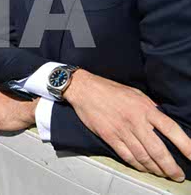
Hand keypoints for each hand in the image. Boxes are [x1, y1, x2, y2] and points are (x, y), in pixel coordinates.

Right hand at [65, 69, 190, 181]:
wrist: (84, 89)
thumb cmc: (110, 89)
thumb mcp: (137, 94)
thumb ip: (150, 108)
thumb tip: (163, 120)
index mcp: (146, 108)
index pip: (171, 129)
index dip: (186, 145)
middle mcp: (136, 121)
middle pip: (158, 150)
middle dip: (170, 167)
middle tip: (177, 175)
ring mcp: (122, 130)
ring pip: (143, 157)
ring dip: (155, 169)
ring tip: (163, 173)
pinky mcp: (109, 137)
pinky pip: (126, 156)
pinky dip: (137, 165)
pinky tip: (143, 168)